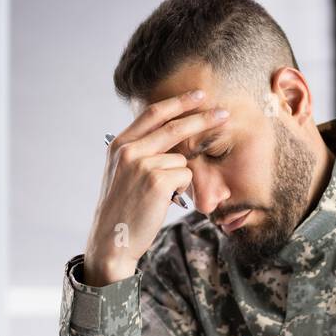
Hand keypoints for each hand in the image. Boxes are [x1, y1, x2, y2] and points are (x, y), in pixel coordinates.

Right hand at [83, 90, 229, 285]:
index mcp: (119, 145)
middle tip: (224, 113)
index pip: (153, 113)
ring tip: (159, 197)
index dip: (178, 102)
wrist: (111, 240)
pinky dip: (182, 190)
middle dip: (203, 119)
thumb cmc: (122, 210)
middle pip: (174, 127)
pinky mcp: (157, 181)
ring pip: (182, 160)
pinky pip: (186, 176)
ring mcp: (143, 165)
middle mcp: (129, 150)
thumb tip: (172, 139)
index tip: (198, 96)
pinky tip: (164, 202)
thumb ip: (140, 152)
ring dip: (180, 178)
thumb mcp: (122, 173)